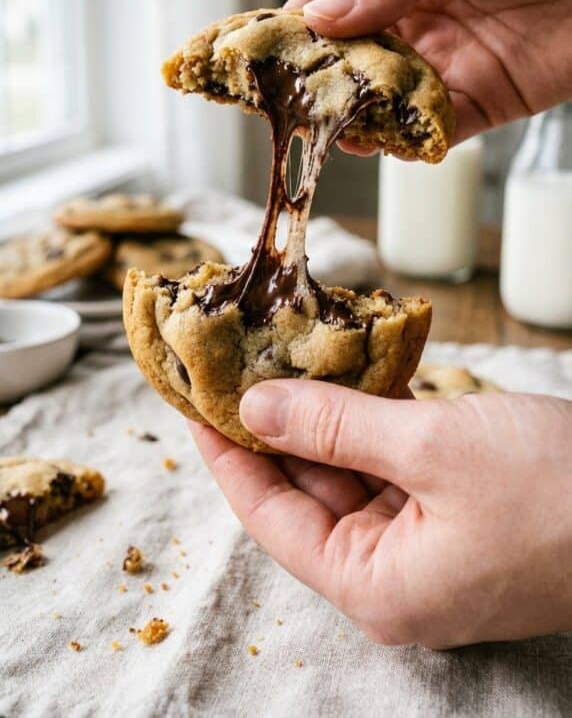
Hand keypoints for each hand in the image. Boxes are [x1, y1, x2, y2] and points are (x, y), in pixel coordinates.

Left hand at [191, 380, 571, 646]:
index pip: (270, 518)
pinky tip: (353, 373)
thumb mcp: (432, 447)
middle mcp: (395, 576)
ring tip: (285, 357)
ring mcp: (430, 546)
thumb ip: (336, 426)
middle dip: (275, 427)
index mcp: (376, 586)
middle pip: (308, 495)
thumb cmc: (557, 493)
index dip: (227, 456)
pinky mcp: (459, 514)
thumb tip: (256, 406)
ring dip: (326, 417)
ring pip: (352, 475)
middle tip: (238, 365)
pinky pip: (396, 467)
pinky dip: (374, 422)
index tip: (194, 404)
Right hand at [286, 0, 571, 146]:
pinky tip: (388, 144)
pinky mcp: (488, 98)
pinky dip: (412, 140)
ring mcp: (450, 58)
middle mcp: (419, 12)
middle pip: (351, 58)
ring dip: (361, 118)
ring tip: (333, 131)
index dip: (292, 29)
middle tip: (291, 108)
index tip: (256, 60)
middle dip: (321, 84)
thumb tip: (320, 17)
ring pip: (388, 100)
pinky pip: (439, 128)